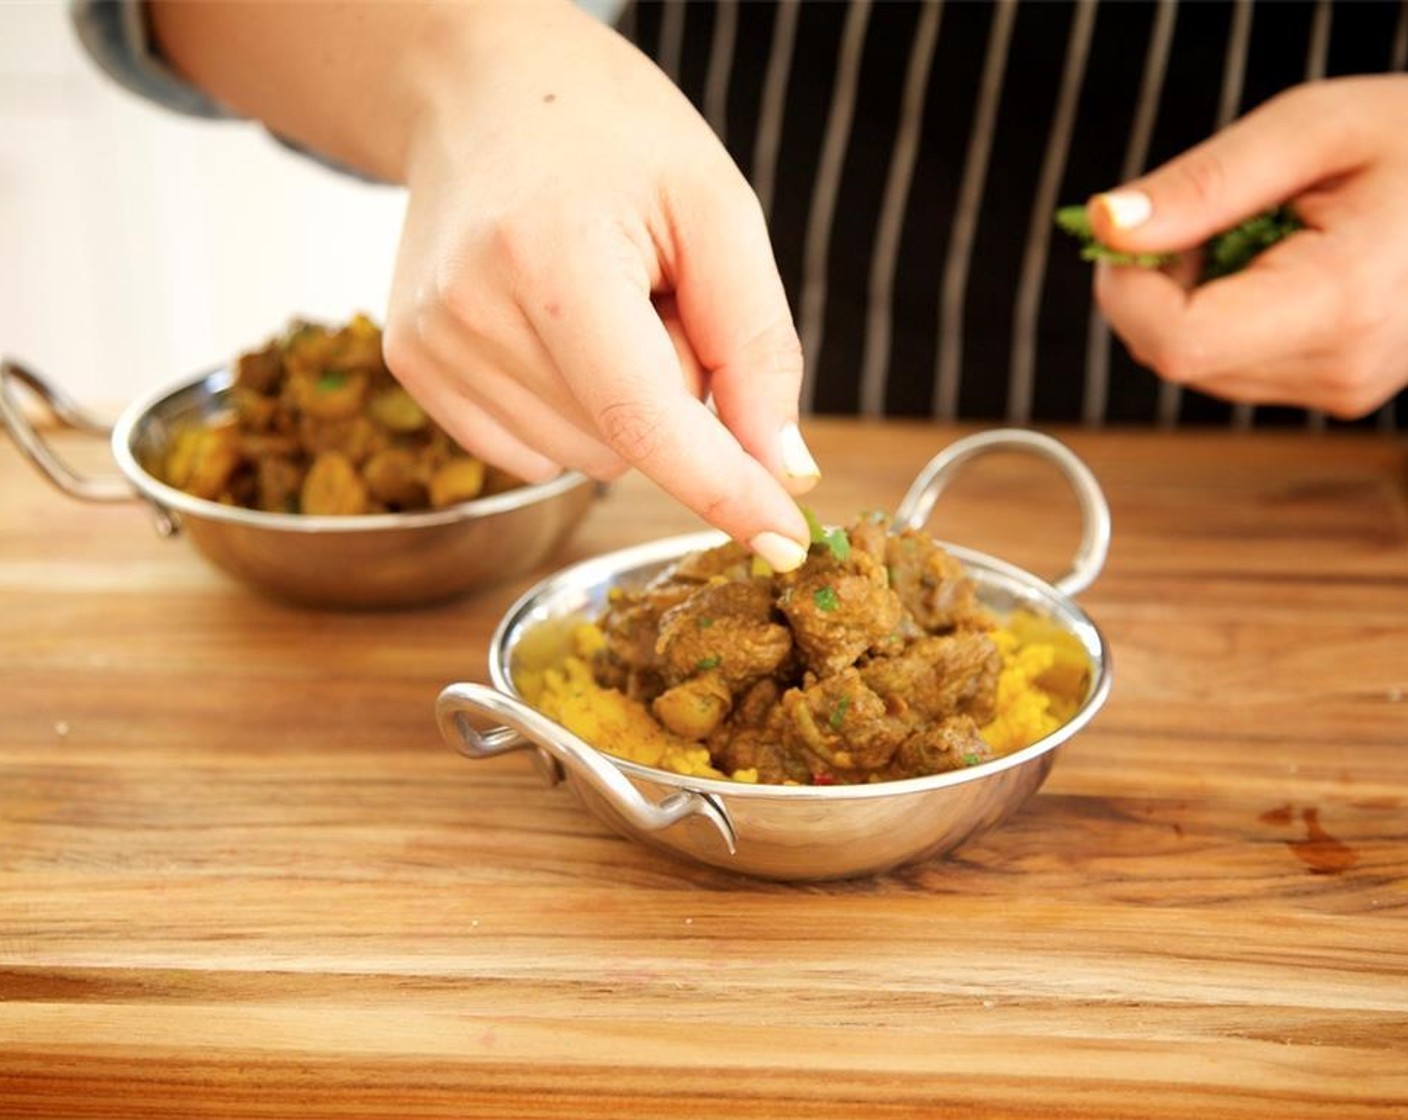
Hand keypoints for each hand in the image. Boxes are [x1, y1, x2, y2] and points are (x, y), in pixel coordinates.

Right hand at [148, 0, 816, 568]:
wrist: (480, 89)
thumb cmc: (609, 134)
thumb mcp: (716, 210)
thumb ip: (755, 345)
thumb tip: (778, 469)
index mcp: (553, 260)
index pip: (647, 421)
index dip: (724, 492)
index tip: (784, 543)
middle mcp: (471, 312)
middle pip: (625, 445)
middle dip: (673, 393)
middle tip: (654, 293)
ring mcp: (429, 346)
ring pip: (583, 457)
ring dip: (619, 404)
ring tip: (596, 298)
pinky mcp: (412, 366)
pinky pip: (532, 453)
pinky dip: (570, 412)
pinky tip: (555, 330)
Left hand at [1088, 75, 1407, 416]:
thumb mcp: (1310, 126)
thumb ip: (1202, 183)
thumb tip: (1106, 225)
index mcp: (1342, 299)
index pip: (1175, 342)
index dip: (1126, 288)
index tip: (1132, 232)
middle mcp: (1345, 365)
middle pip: (1174, 355)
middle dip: (1159, 284)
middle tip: (1217, 212)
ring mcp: (1346, 387)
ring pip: (1195, 366)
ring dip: (1192, 298)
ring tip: (1264, 231)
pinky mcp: (1340, 389)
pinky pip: (1233, 365)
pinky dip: (1225, 315)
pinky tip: (1278, 265)